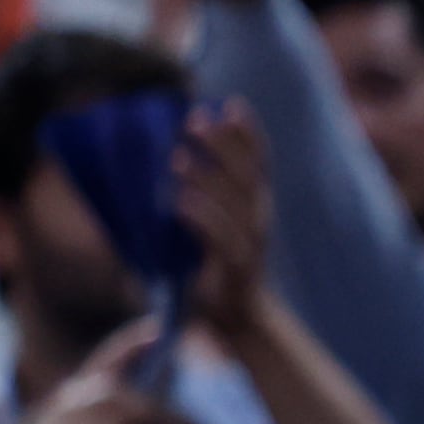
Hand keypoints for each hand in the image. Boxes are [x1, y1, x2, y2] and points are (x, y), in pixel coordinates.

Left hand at [174, 104, 270, 343]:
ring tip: (176, 158)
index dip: (248, 133)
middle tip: (195, 119)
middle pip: (247, 174)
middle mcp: (258, 221)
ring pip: (232, 202)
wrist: (239, 320)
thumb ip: (197, 197)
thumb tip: (165, 161)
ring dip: (205, 176)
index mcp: (254, 207)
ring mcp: (250, 244)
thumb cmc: (215, 269)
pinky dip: (200, 216)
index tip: (230, 103)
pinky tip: (178, 201)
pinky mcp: (237, 268)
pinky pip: (218, 236)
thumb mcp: (208, 228)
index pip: (259, 163)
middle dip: (223, 144)